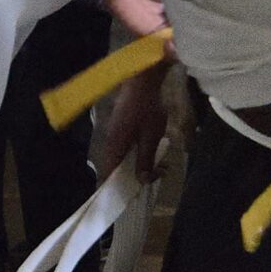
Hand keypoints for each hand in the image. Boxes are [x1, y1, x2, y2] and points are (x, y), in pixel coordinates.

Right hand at [97, 61, 170, 179]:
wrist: (142, 80)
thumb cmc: (146, 109)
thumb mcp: (150, 137)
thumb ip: (145, 159)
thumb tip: (141, 180)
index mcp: (114, 147)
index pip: (109, 175)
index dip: (119, 187)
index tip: (137, 191)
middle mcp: (111, 142)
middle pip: (118, 167)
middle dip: (138, 174)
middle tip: (160, 172)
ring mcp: (115, 133)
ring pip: (125, 156)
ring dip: (142, 162)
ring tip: (162, 163)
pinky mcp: (121, 126)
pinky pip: (128, 146)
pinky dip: (140, 151)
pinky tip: (155, 147)